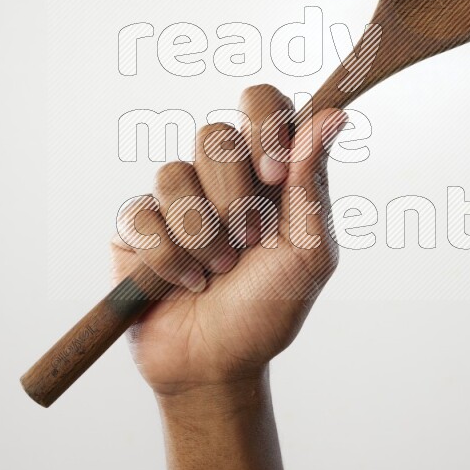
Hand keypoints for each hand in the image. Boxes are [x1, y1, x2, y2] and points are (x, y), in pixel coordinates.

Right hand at [111, 85, 346, 396]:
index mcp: (268, 172)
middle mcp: (220, 176)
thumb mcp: (308, 253)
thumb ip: (312, 183)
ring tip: (217, 271)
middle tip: (248, 242)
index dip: (265, 126)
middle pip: (214, 135)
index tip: (274, 175)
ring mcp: (174, 199)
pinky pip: (142, 215)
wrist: (217, 365)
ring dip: (202, 235)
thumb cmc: (268, 309)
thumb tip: (333, 115)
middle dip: (234, 198)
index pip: (263, 103)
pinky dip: (169, 258)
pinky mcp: (136, 228)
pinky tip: (185, 283)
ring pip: (174, 174)